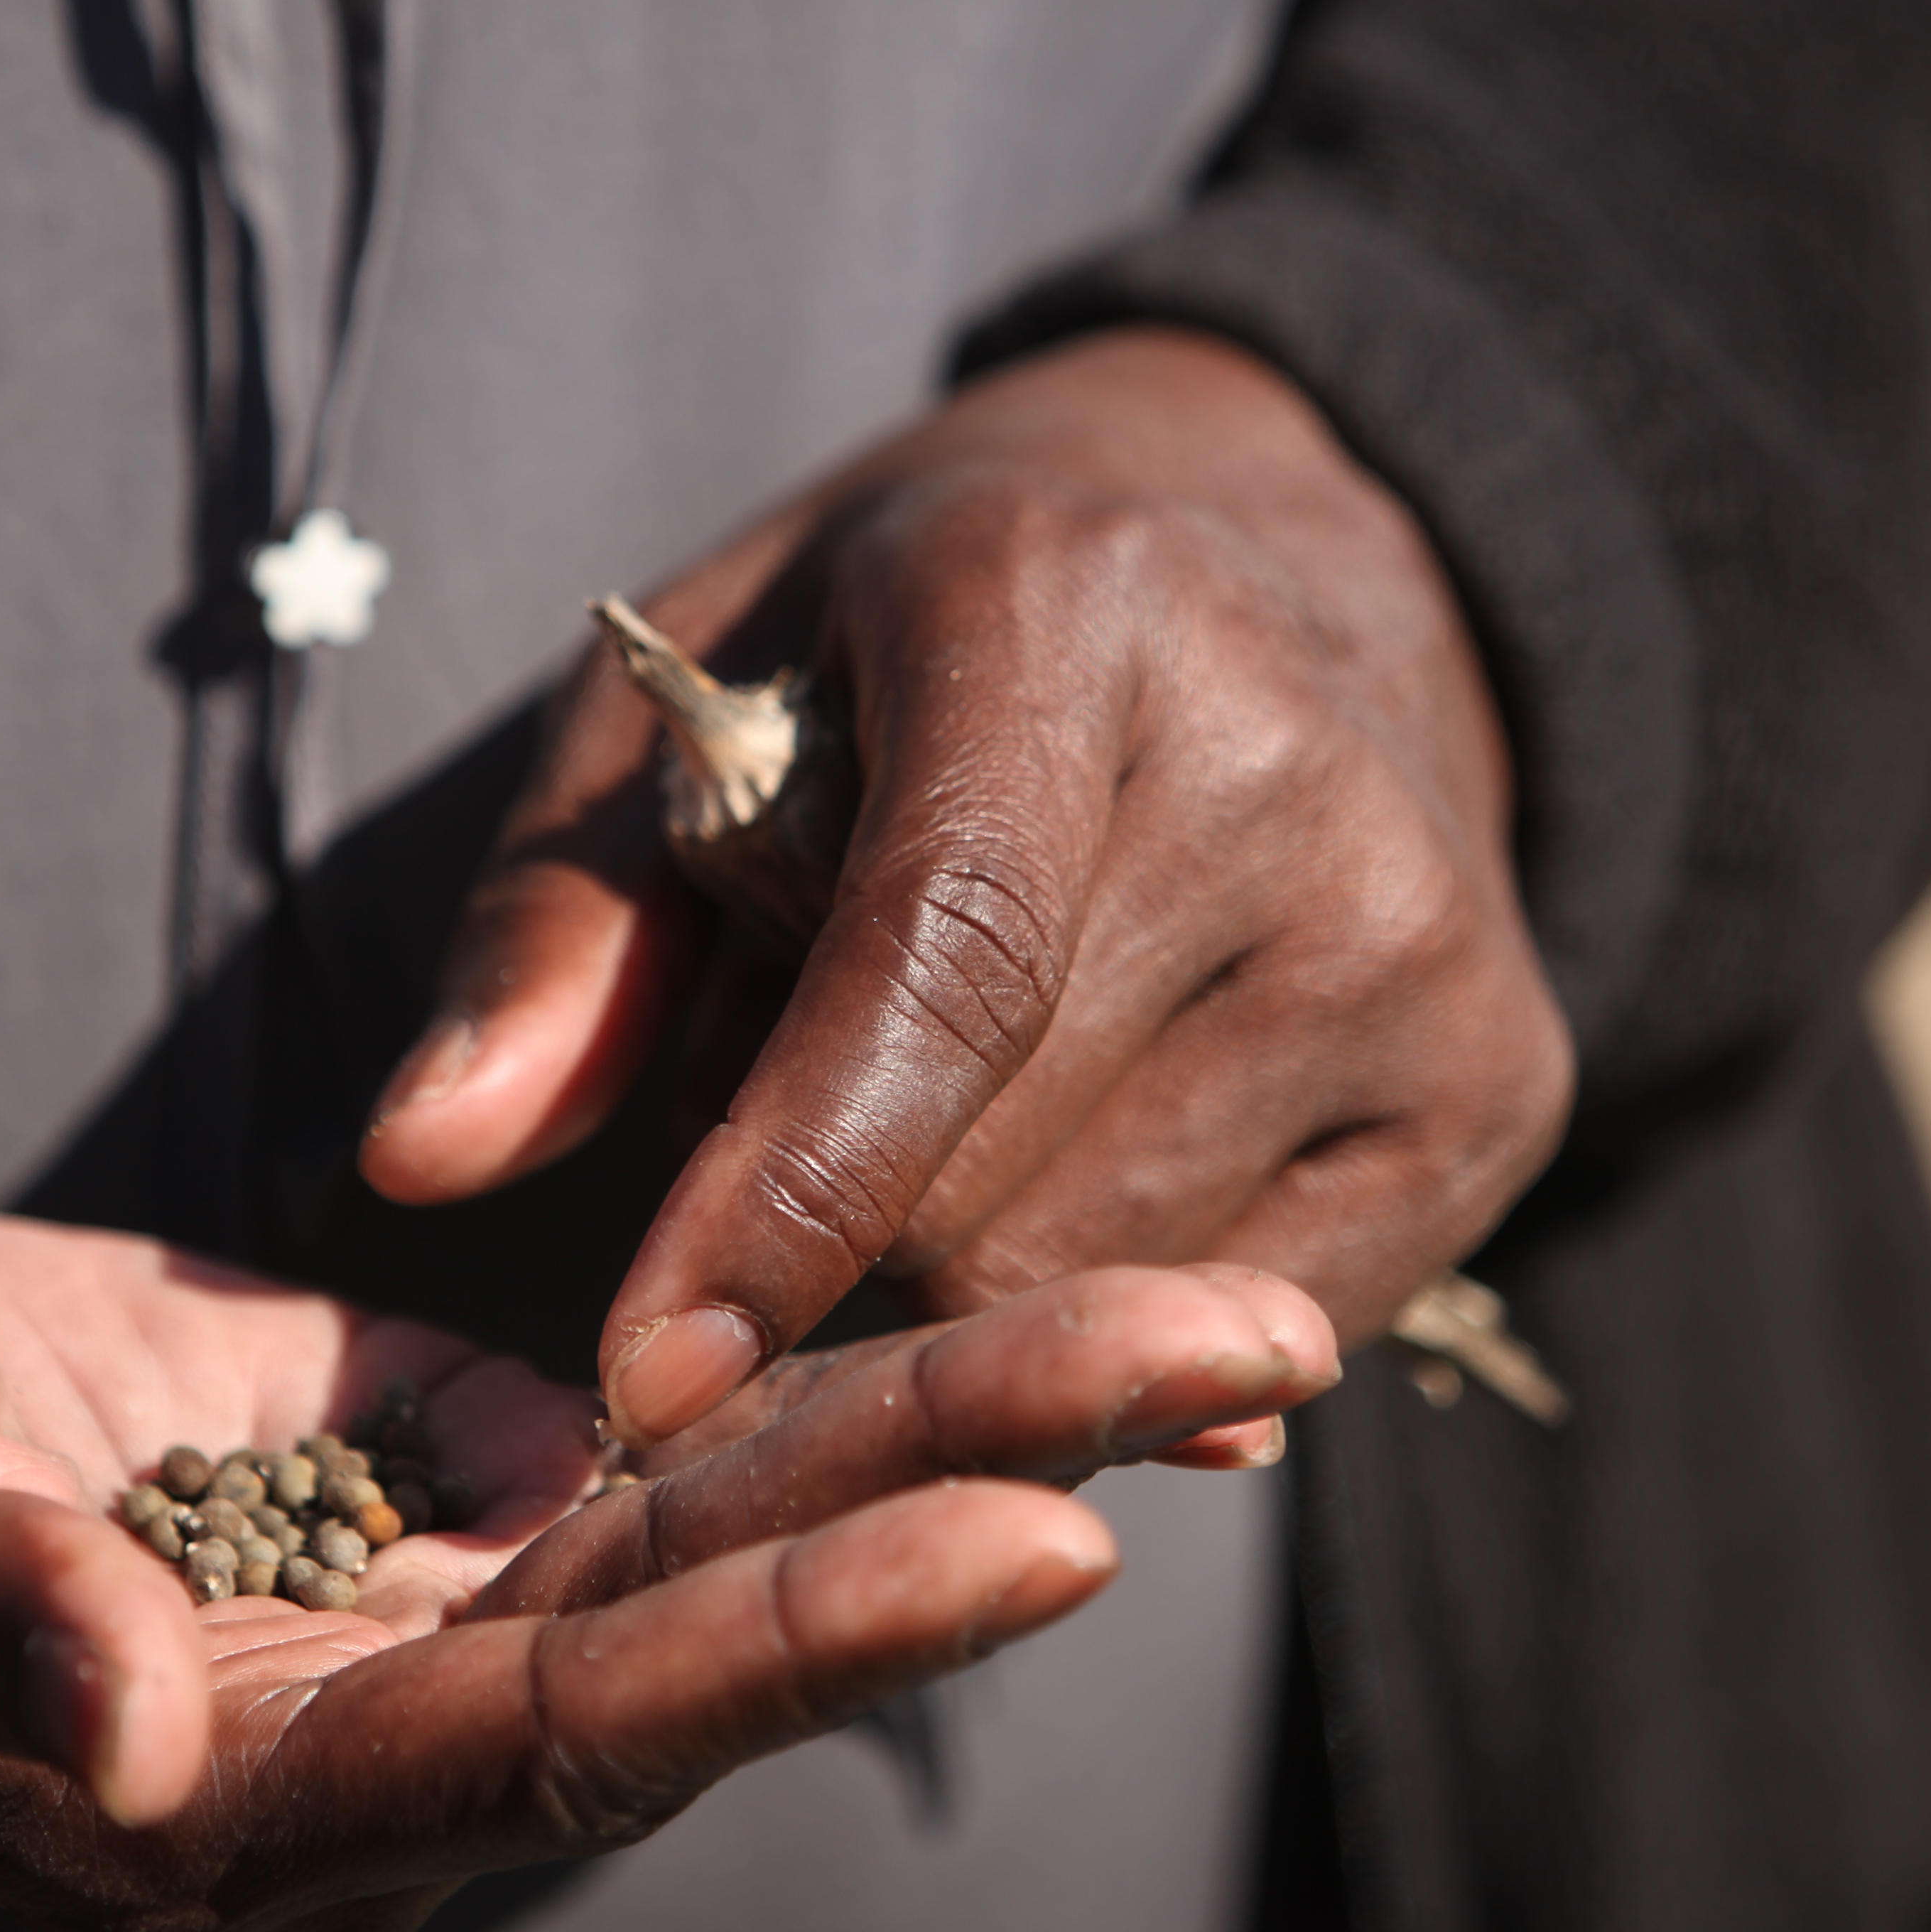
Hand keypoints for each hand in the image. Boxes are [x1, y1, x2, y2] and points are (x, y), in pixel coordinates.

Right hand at [0, 1203, 1331, 1931]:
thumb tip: (118, 1733)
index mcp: (247, 1805)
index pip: (578, 1734)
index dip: (805, 1642)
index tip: (1050, 1532)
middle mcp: (392, 1736)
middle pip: (742, 1625)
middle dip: (1001, 1489)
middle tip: (1260, 1357)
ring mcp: (442, 1607)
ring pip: (760, 1514)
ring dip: (992, 1409)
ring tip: (1241, 1323)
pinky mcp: (451, 1479)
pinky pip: (701, 1434)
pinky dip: (864, 1362)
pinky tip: (1046, 1282)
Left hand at [360, 324, 1574, 1445]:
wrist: (1268, 557)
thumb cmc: (913, 649)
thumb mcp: (697, 701)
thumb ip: (560, 929)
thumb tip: (421, 1158)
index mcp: (1063, 614)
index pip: (941, 961)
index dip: (780, 1191)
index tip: (640, 1374)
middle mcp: (1294, 767)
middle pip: (994, 1180)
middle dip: (832, 1223)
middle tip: (810, 1096)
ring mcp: (1432, 933)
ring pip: (1103, 1279)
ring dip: (960, 1265)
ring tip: (968, 1091)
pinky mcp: (1509, 1076)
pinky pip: (1248, 1326)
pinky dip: (1114, 1299)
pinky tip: (1095, 1147)